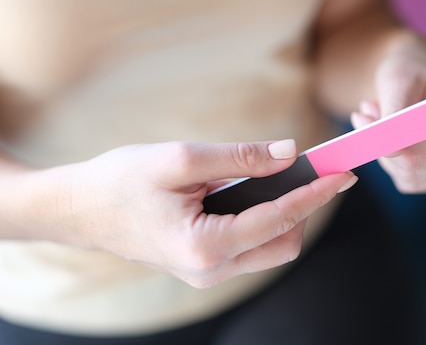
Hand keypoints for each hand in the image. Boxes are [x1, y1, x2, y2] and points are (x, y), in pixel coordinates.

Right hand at [50, 140, 355, 287]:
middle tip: (316, 169)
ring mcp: (208, 273)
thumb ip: (241, 157)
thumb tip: (290, 153)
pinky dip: (264, 219)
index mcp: (205, 246)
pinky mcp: (204, 265)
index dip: (316, 193)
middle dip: (304, 206)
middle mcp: (211, 270)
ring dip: (284, 213)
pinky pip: (251, 245)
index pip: (279, 218)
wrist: (79, 208)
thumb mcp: (180, 158)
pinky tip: (257, 190)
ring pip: (270, 247)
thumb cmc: (120, 181)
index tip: (345, 173)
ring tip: (283, 175)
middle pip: (284, 241)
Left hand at [350, 35, 425, 192]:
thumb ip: (394, 116)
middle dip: (383, 144)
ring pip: (410, 177)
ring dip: (385, 153)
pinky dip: (393, 162)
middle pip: (416, 166)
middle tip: (362, 115)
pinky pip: (411, 182)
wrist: (422, 77)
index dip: (389, 141)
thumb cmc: (411, 71)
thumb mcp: (397, 81)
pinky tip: (392, 137)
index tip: (360, 116)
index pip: (424, 150)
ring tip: (379, 119)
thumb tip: (390, 150)